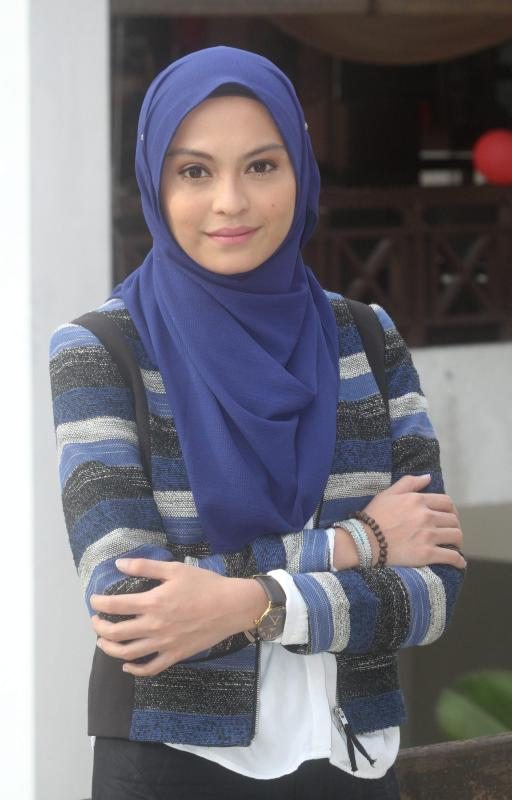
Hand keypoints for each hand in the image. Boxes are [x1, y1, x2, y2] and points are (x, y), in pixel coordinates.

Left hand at [90, 559, 267, 676]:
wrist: (231, 606)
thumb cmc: (204, 584)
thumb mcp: (174, 569)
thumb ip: (145, 566)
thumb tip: (119, 564)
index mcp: (152, 602)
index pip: (115, 606)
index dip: (99, 604)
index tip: (94, 600)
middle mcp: (154, 626)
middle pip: (116, 633)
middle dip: (99, 627)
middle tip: (95, 621)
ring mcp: (163, 644)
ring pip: (127, 653)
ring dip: (110, 649)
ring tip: (103, 642)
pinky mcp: (175, 655)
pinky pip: (150, 668)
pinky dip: (134, 669)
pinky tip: (127, 665)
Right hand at [360, 474, 464, 568]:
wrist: (364, 540)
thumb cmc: (374, 516)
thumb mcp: (388, 493)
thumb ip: (409, 483)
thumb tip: (428, 477)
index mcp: (418, 500)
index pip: (446, 502)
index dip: (451, 509)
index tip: (449, 516)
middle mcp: (426, 516)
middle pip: (453, 519)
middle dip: (454, 525)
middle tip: (450, 531)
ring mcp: (428, 535)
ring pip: (456, 536)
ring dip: (458, 541)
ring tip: (454, 545)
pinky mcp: (427, 554)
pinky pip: (451, 556)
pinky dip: (458, 560)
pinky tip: (459, 562)